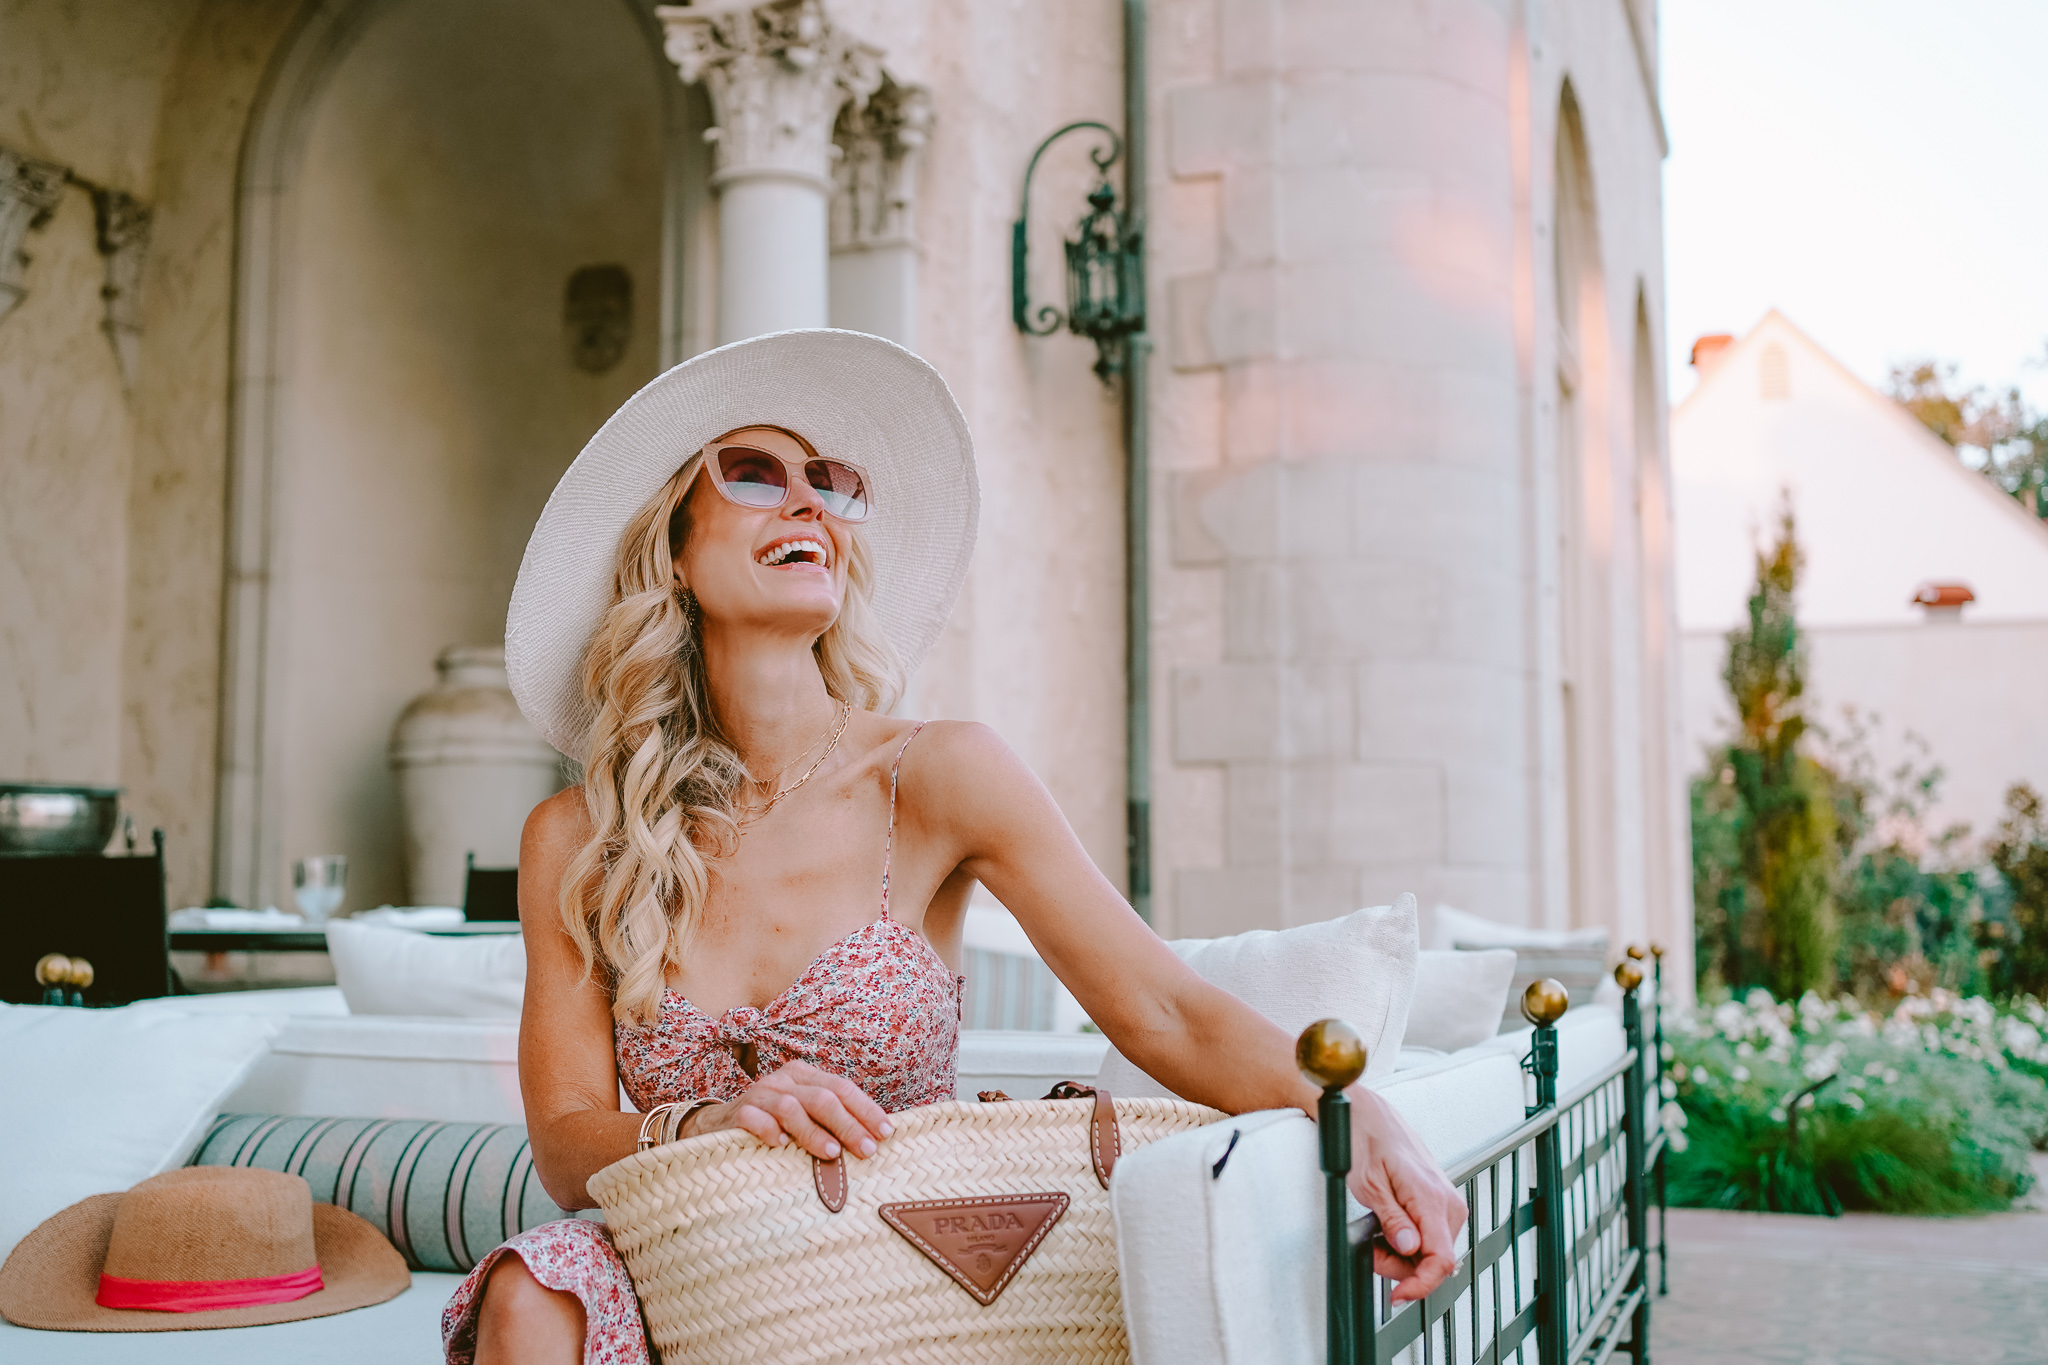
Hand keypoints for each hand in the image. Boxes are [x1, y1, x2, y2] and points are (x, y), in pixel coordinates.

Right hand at [684, 1061, 892, 1160]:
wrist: (717, 1124)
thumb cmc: (772, 1123)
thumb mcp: (804, 1115)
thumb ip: (831, 1121)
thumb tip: (873, 1139)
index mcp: (805, 1076)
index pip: (842, 1088)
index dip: (866, 1109)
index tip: (886, 1132)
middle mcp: (784, 1080)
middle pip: (822, 1098)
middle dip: (849, 1124)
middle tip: (867, 1150)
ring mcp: (760, 1096)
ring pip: (792, 1108)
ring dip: (814, 1132)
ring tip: (832, 1153)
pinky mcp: (738, 1114)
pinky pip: (755, 1119)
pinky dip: (769, 1131)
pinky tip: (780, 1145)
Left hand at [1344, 1086, 1466, 1302]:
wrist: (1368, 1114)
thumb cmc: (1364, 1141)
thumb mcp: (1367, 1185)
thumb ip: (1391, 1219)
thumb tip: (1407, 1248)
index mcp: (1431, 1198)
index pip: (1442, 1260)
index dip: (1421, 1285)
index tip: (1397, 1295)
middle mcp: (1447, 1201)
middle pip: (1435, 1261)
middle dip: (1401, 1267)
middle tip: (1370, 1251)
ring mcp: (1446, 1201)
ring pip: (1432, 1251)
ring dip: (1402, 1255)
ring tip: (1374, 1235)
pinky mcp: (1439, 1201)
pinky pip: (1430, 1235)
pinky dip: (1407, 1241)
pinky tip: (1387, 1227)